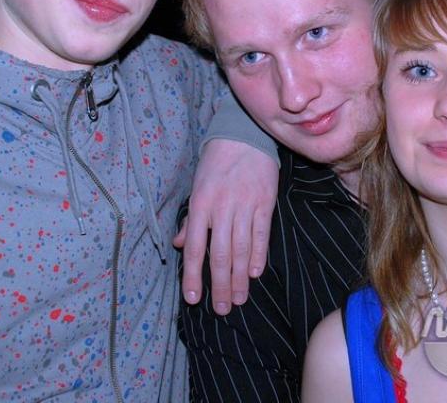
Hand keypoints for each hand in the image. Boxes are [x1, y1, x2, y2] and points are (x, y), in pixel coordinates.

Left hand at [174, 139, 277, 314]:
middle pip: (220, 254)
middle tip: (223, 309)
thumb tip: (181, 246)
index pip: (196, 247)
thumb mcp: (196, 187)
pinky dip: (258, 255)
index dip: (194, 276)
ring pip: (241, 249)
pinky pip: (262, 234)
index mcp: (200, 204)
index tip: (194, 299)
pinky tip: (255, 273)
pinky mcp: (265, 202)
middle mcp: (221, 208)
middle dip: (220, 285)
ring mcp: (245, 206)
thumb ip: (190, 219)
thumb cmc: (216, 163)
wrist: (243, 136)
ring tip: (240, 299)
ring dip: (240, 277)